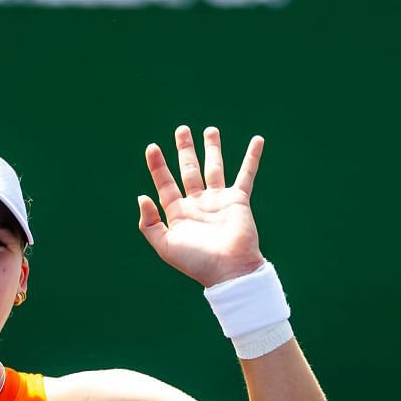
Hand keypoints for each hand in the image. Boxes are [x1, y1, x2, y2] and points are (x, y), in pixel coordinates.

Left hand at [137, 126, 266, 287]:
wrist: (229, 271)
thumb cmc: (197, 262)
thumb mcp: (165, 246)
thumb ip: (150, 224)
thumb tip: (142, 196)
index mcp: (179, 213)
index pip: (165, 183)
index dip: (157, 166)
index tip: (152, 147)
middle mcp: (198, 203)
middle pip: (189, 170)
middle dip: (185, 150)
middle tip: (182, 129)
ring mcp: (218, 200)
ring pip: (214, 168)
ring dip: (212, 148)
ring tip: (210, 130)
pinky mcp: (238, 200)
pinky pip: (246, 174)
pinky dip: (252, 157)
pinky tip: (257, 140)